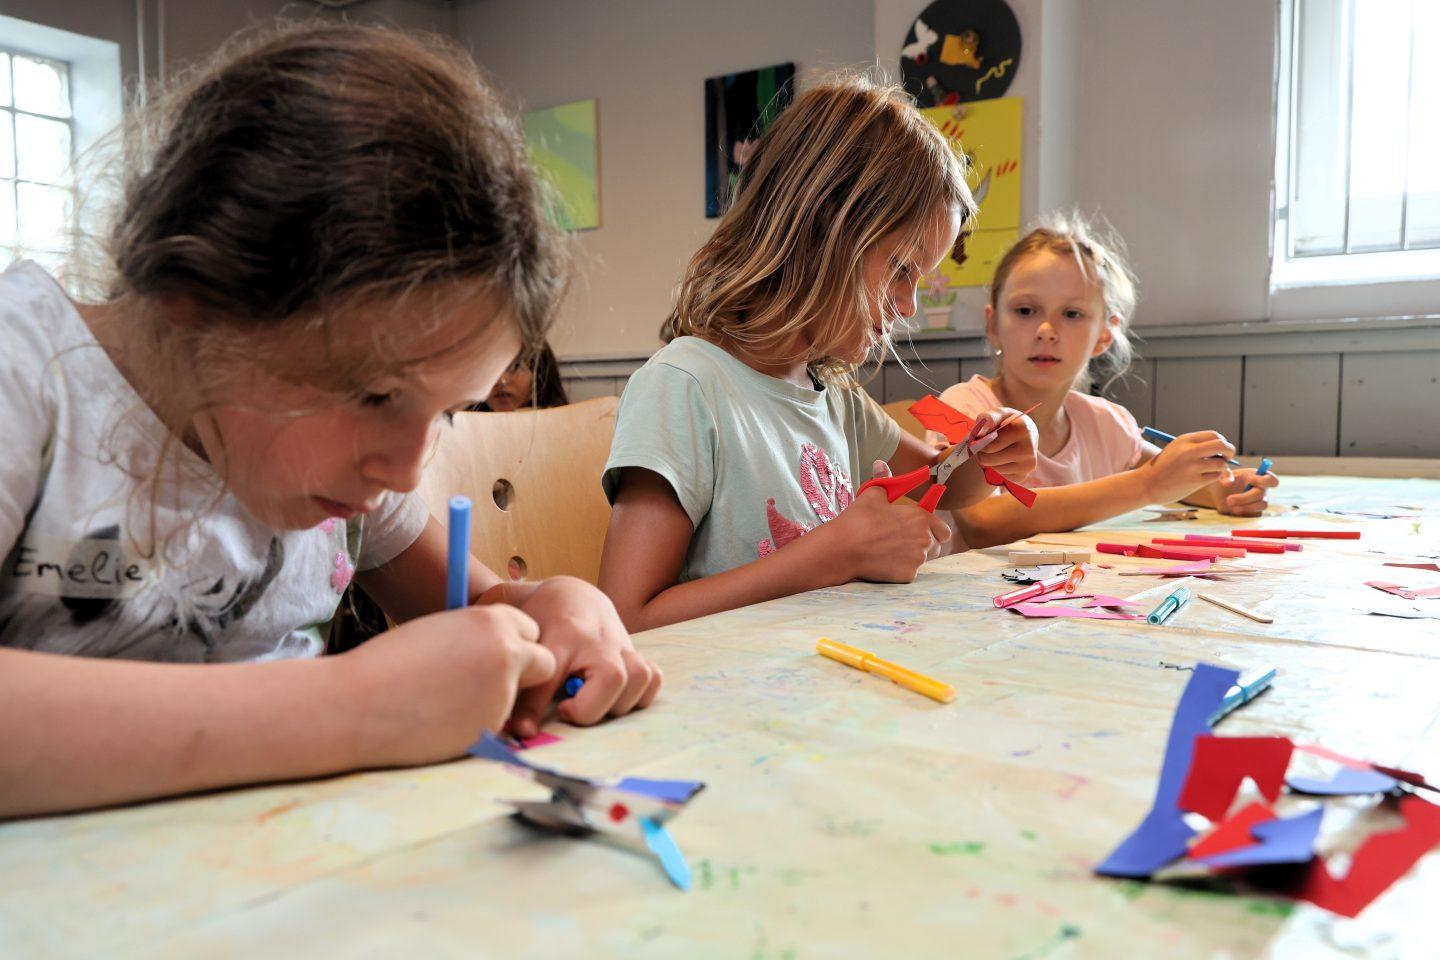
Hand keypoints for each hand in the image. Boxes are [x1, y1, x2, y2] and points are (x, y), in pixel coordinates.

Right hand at [339, 605, 554, 766]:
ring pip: (517, 698)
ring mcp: (503, 695)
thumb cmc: (390, 663)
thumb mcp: (442, 632)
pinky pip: (495, 725)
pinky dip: (477, 724)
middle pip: (544, 662)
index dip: (513, 643)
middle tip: (487, 681)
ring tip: (444, 701)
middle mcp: (508, 655)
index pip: (530, 630)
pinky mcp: (490, 730)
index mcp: (493, 622)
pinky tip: (440, 721)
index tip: (490, 653)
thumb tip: (503, 653)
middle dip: (525, 673)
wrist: (357, 704)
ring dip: (495, 700)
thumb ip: (478, 640)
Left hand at [507, 576, 662, 737]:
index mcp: (563, 635)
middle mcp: (598, 640)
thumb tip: (522, 732)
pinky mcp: (635, 653)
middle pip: (612, 678)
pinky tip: (614, 698)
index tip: (534, 726)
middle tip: (567, 708)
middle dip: (590, 709)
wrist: (573, 595)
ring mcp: (622, 644)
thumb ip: (522, 686)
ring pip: (640, 678)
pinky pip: (653, 677)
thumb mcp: (526, 646)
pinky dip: (639, 695)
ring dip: (618, 703)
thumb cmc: (543, 623)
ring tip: (592, 703)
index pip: (551, 677)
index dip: (538, 709)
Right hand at [828, 461, 950, 581]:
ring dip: (914, 556)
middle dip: (926, 544)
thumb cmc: (858, 519)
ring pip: (923, 560)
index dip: (935, 530)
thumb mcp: (872, 495)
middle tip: (906, 541)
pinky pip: (910, 572)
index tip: (925, 530)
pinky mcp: (907, 576)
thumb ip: (884, 480)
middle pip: (937, 546)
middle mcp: (924, 539)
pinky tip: (884, 562)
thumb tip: (881, 464)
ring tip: (893, 550)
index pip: (944, 530)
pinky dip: (900, 569)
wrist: (842, 549)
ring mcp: (917, 559)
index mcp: (921, 518)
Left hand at [970, 407, 1038, 480]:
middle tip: (984, 444)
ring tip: (994, 450)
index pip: (989, 445)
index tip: (980, 436)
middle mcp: (1028, 450)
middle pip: (987, 459)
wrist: (1027, 435)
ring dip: (987, 460)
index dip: (979, 441)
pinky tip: (1002, 458)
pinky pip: (997, 476)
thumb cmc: (1007, 422)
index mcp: (1023, 430)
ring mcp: (1027, 465)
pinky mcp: (1022, 477)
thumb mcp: (998, 413)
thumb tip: (979, 433)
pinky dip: (995, 468)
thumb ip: (988, 418)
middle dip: (981, 452)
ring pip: (991, 469)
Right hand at [1138, 430, 1236, 503]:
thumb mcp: (1177, 450)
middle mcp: (1189, 451)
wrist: (1146, 484)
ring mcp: (1192, 466)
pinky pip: (1215, 476)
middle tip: (1227, 457)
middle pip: (1222, 445)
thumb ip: (1197, 447)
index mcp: (1185, 440)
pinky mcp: (1194, 481)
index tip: (1219, 450)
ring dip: (1222, 468)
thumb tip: (1224, 448)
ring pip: (1221, 463)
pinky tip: (1203, 479)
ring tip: (1211, 470)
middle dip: (1230, 451)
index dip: (1222, 442)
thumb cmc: (1164, 467)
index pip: (1214, 435)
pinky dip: (1215, 477)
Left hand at [1208, 467, 1279, 515]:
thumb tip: (1228, 482)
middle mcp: (1261, 489)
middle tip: (1229, 500)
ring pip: (1262, 505)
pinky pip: (1255, 514)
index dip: (1264, 481)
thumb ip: (1225, 476)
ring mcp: (1260, 501)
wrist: (1219, 495)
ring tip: (1231, 506)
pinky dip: (1244, 513)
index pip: (1271, 480)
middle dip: (1245, 498)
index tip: (1249, 480)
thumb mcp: (1222, 475)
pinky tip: (1233, 510)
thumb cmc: (1224, 481)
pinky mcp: (1255, 512)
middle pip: (1262, 494)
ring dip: (1246, 507)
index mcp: (1257, 477)